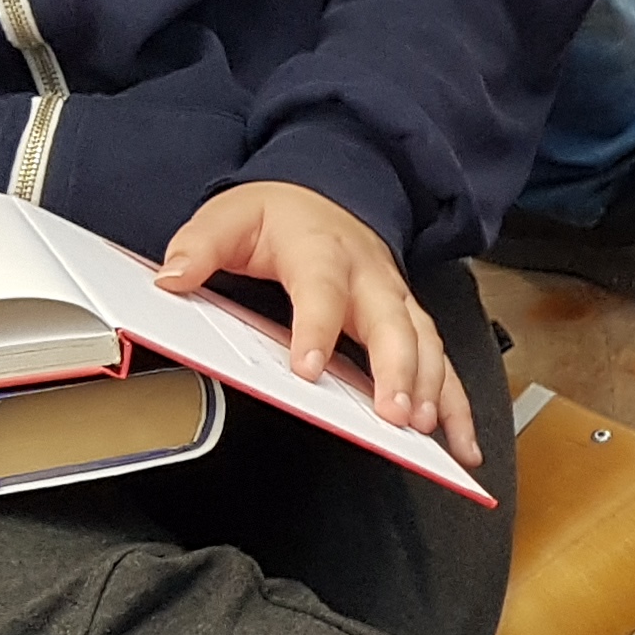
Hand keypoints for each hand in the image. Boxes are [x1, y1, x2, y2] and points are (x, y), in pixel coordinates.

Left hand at [159, 184, 477, 464]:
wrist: (325, 192)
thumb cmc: (280, 215)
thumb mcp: (230, 217)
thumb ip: (199, 246)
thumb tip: (173, 277)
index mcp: (322, 250)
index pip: (322, 291)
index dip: (317, 330)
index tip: (307, 370)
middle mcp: (370, 277)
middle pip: (393, 322)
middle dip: (399, 369)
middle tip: (395, 414)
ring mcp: (396, 300)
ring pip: (426, 343)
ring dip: (433, 388)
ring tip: (426, 431)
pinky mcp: (410, 321)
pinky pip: (442, 362)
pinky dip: (457, 402)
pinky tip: (461, 442)